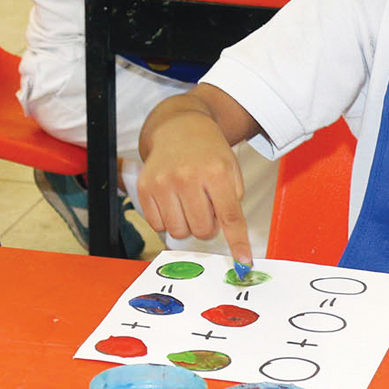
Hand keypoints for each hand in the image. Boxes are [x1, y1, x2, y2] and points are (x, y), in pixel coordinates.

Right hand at [137, 106, 252, 265]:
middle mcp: (187, 177)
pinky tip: (172, 203)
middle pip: (202, 229)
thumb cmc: (208, 152)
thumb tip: (231, 239)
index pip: (230, 216)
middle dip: (208, 227)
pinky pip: (157, 225)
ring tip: (189, 204)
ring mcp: (162, 182)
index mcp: (215, 172)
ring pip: (178, 232)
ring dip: (187, 225)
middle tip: (207, 209)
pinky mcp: (145, 187)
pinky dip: (167, 221)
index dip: (238, 242)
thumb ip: (232, 202)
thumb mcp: (231, 169)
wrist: (179, 127)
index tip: (243, 261)